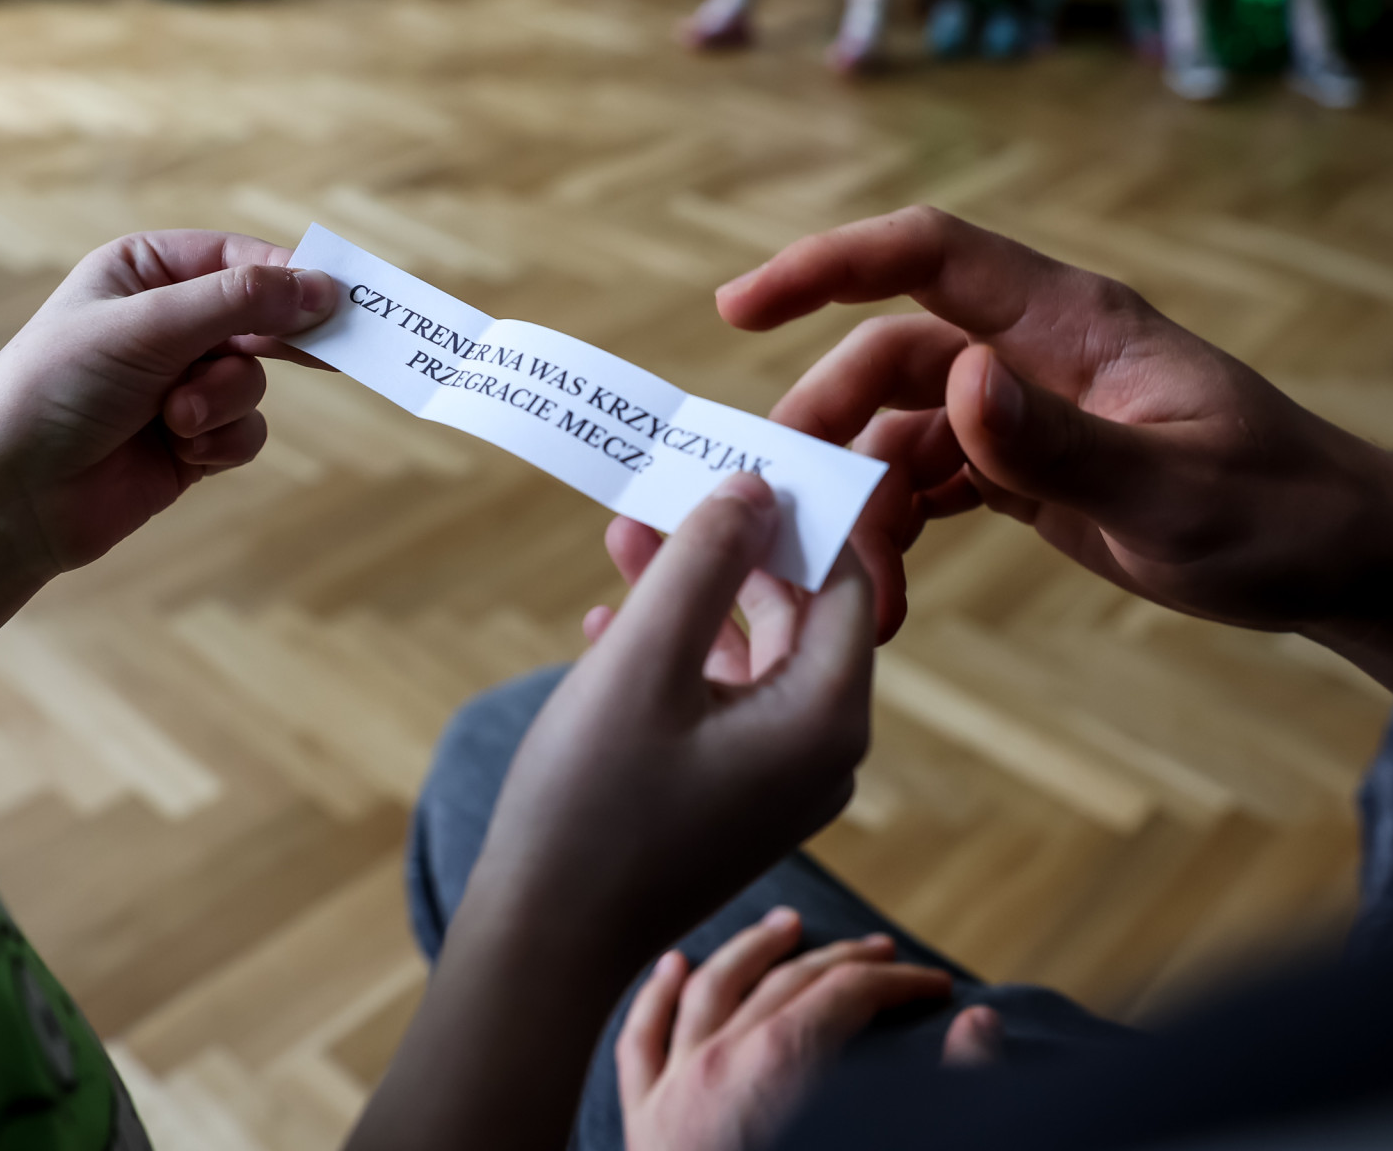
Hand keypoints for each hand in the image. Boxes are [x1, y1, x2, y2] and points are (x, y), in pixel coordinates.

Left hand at [0, 230, 333, 718]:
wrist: (14, 496)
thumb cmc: (57, 390)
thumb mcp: (148, 328)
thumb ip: (239, 303)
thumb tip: (324, 287)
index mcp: (144, 273)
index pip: (239, 260)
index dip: (290, 278)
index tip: (339, 300)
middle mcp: (166, 322)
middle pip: (260, 318)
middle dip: (281, 341)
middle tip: (346, 349)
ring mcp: (180, 384)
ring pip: (255, 381)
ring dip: (225, 402)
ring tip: (178, 419)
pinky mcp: (191, 440)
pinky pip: (245, 431)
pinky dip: (221, 442)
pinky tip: (183, 451)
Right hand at [350, 476, 875, 1150]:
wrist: (546, 940)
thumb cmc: (593, 801)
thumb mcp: (645, 659)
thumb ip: (702, 561)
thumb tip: (754, 485)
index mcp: (826, 715)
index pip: (846, 578)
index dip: (799, 509)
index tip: (744, 452)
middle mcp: (820, 748)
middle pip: (794, 612)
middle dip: (728, 547)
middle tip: (668, 487)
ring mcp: (776, 779)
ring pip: (747, 653)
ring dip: (689, 594)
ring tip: (622, 541)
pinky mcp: (730, 796)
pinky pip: (718, 700)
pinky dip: (672, 654)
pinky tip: (606, 624)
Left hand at [621, 908, 999, 1150]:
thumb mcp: (892, 1141)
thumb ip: (950, 1096)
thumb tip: (981, 1029)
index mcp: (780, 1068)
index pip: (847, 993)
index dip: (901, 983)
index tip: (941, 989)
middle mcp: (716, 1063)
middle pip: (786, 982)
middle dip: (843, 962)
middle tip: (885, 955)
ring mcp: (670, 1092)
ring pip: (707, 989)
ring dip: (750, 949)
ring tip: (785, 924)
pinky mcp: (641, 1126)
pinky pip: (641, 1040)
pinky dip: (657, 995)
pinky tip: (674, 965)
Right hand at [715, 206, 1392, 765]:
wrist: (1332, 559)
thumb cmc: (1280, 511)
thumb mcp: (1176, 490)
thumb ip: (1063, 443)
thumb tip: (958, 382)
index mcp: (1070, 324)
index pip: (928, 257)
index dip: (826, 266)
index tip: (739, 309)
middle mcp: (1032, 354)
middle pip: (890, 359)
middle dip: (827, 426)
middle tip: (789, 510)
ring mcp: (1023, 412)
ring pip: (897, 430)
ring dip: (860, 499)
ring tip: (854, 585)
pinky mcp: (1021, 469)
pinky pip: (926, 482)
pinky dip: (894, 529)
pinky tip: (887, 588)